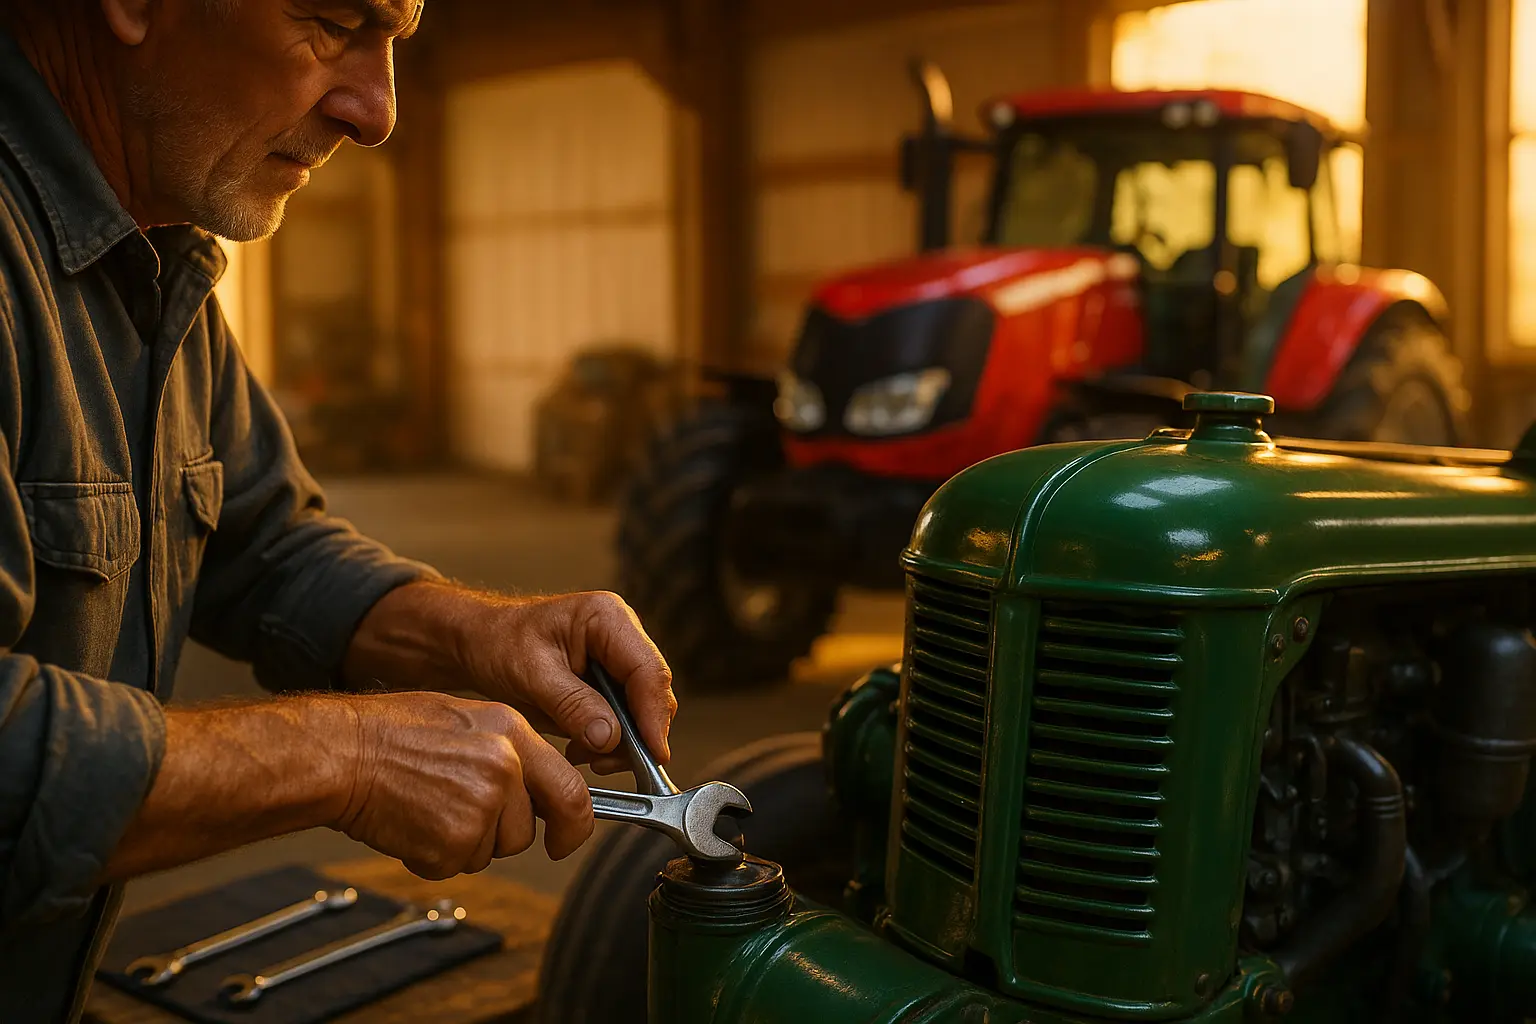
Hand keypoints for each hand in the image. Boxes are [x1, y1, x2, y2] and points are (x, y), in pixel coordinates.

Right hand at [334, 690, 591, 875]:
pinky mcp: (452, 841)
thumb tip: (540, 786)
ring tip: (428, 806)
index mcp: (512, 733)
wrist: (343, 753)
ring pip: (492, 850)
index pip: (571, 790)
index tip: (565, 839)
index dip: (574, 825)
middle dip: (504, 836)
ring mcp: (480, 806)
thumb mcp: (467, 719)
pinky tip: (413, 822)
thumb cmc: (392, 733)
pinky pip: (456, 865)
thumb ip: (510, 752)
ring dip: (464, 843)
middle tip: (469, 825)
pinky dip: (434, 856)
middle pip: (527, 831)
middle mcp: (504, 768)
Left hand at [345, 583, 676, 777]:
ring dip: (623, 742)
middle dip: (638, 734)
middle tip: (607, 764)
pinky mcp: (608, 685)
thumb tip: (612, 738)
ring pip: (642, 711)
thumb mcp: (531, 674)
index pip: (648, 670)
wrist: (476, 644)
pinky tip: (581, 752)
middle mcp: (622, 637)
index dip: (653, 715)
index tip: (652, 753)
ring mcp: (617, 661)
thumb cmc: (498, 645)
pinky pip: (623, 719)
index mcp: (608, 619)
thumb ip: (573, 704)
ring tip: (585, 757)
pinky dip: (609, 742)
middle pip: (652, 692)